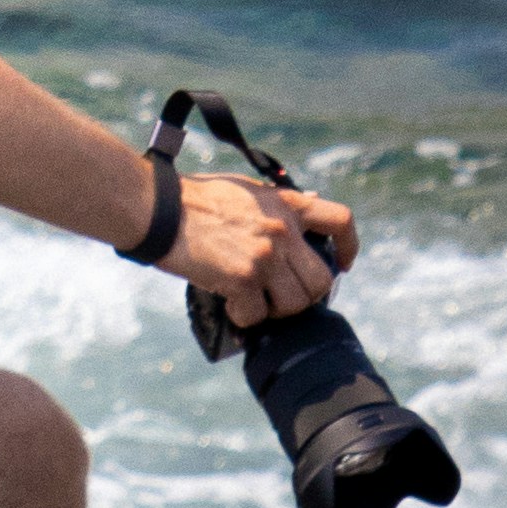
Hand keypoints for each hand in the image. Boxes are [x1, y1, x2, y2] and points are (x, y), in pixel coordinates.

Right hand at [169, 164, 355, 323]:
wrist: (158, 208)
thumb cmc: (195, 198)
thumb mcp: (247, 189)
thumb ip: (278, 203)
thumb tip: (310, 204)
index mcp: (287, 204)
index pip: (340, 221)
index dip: (348, 248)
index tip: (342, 265)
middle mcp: (283, 230)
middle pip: (321, 280)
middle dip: (304, 295)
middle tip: (281, 296)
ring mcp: (265, 255)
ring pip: (295, 304)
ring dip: (275, 310)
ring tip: (253, 301)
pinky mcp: (242, 278)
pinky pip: (257, 315)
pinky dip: (244, 318)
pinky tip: (230, 307)